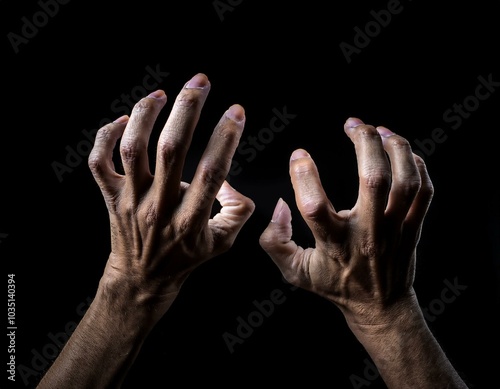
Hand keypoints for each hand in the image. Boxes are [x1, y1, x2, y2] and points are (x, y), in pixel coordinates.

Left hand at [88, 73, 254, 320]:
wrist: (141, 280)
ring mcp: (130, 201)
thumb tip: (235, 180)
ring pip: (133, 149)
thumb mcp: (222, 242)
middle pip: (170, 149)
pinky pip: (99, 162)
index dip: (226, 137)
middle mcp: (158, 207)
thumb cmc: (183, 259)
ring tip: (162, 93)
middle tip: (200, 82)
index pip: (211, 171)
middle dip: (188, 109)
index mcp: (190, 220)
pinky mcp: (110, 197)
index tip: (236, 111)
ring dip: (147, 115)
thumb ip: (239, 211)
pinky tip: (125, 119)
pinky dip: (106, 136)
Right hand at [259, 117, 433, 326]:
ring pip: (405, 181)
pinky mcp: (414, 228)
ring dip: (395, 148)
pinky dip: (417, 165)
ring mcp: (395, 230)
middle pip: (373, 180)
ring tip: (379, 130)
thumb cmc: (335, 285)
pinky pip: (425, 191)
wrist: (380, 306)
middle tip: (352, 124)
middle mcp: (367, 234)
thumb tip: (279, 206)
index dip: (304, 175)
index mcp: (334, 244)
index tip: (298, 155)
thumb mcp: (295, 272)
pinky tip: (401, 151)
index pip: (315, 206)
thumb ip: (275, 241)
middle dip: (364, 143)